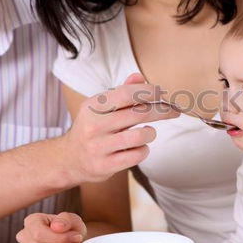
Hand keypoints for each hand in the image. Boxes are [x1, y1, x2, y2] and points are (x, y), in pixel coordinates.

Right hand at [60, 73, 178, 184]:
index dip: (150, 91)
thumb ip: (121, 92)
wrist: (69, 159)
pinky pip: (136, 155)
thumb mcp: (100, 107)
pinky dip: (143, 150)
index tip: (164, 93)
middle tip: (174, 111)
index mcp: (92, 106)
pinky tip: (139, 147)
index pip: (127, 93)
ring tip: (148, 132)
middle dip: (162, 110)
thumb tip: (139, 77)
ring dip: (150, 133)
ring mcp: (98, 147)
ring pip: (140, 136)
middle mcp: (93, 125)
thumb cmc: (93, 128)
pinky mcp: (104, 166)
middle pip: (139, 113)